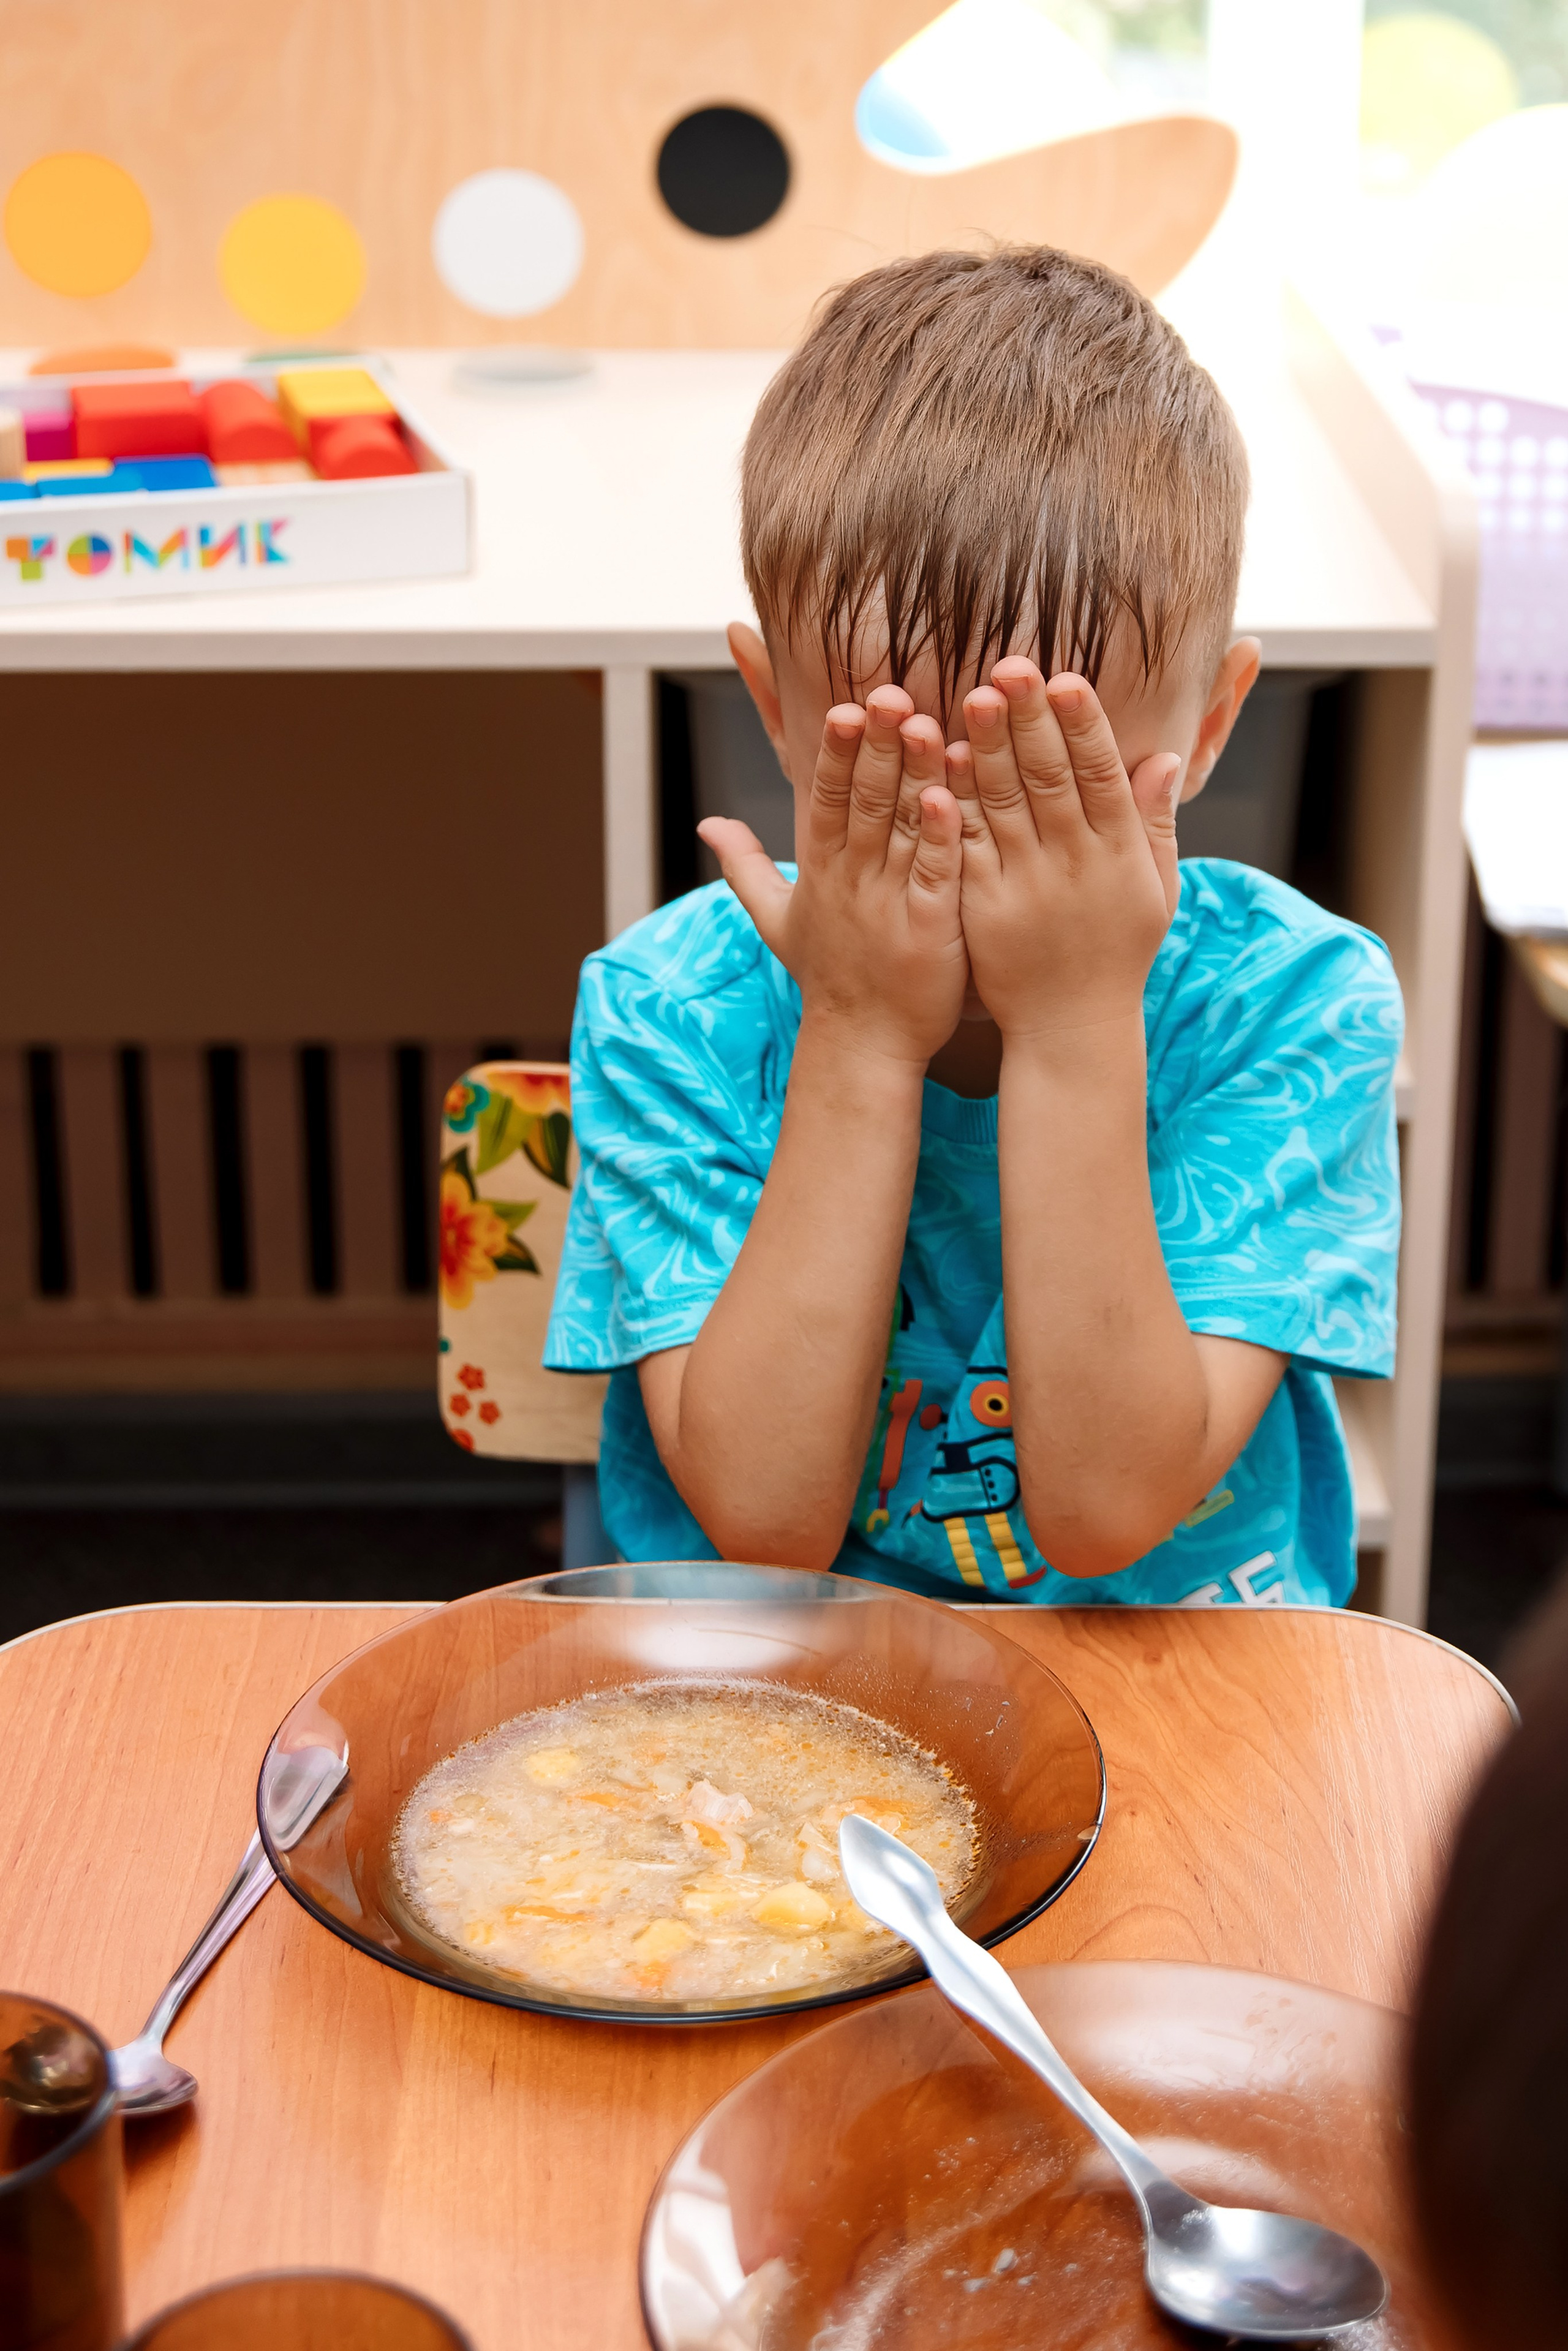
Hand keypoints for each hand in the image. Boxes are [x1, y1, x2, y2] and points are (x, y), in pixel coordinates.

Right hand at [699, 686, 967, 1066]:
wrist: (862, 1047)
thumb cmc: (829, 979)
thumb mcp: (776, 920)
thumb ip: (744, 867)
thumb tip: (706, 823)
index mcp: (820, 871)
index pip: (823, 799)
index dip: (833, 754)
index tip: (842, 707)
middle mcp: (851, 881)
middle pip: (862, 801)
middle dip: (872, 745)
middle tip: (886, 692)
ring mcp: (890, 904)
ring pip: (901, 828)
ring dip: (911, 775)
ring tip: (922, 723)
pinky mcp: (929, 930)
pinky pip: (936, 876)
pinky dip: (943, 838)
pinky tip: (951, 797)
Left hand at [949, 660, 1181, 1041]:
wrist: (1070, 1025)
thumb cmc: (1116, 950)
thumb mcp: (1155, 889)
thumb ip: (1155, 823)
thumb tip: (1163, 758)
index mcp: (1118, 853)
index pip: (1101, 775)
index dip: (1083, 726)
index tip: (1065, 679)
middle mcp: (1074, 864)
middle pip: (1050, 779)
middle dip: (1029, 721)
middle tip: (1009, 666)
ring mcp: (1026, 886)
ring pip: (1005, 805)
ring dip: (989, 748)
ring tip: (973, 697)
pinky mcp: (984, 907)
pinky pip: (968, 847)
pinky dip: (957, 804)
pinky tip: (946, 763)